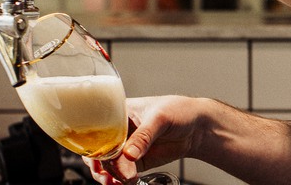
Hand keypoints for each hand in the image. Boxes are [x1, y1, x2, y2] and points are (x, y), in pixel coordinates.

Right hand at [84, 96, 202, 183]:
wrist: (197, 129)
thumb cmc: (179, 111)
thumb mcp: (161, 118)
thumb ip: (144, 136)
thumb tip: (128, 154)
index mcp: (118, 112)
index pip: (97, 127)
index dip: (93, 142)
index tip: (98, 156)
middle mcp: (118, 130)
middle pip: (97, 148)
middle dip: (98, 163)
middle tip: (108, 173)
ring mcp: (124, 147)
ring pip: (105, 164)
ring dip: (107, 175)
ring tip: (117, 180)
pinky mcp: (133, 162)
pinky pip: (119, 173)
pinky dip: (118, 180)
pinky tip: (123, 182)